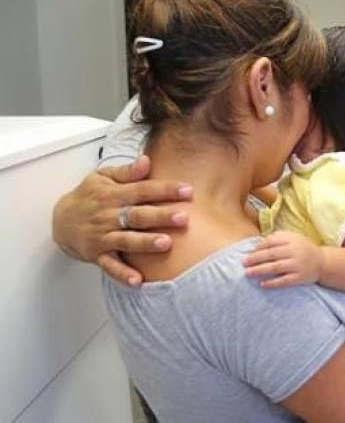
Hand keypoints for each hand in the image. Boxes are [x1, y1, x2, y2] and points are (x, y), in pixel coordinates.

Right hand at [51, 155, 192, 285]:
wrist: (60, 219)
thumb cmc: (89, 195)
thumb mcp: (103, 176)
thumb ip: (127, 171)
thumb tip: (147, 160)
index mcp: (114, 194)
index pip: (143, 190)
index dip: (165, 190)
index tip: (188, 191)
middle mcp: (109, 215)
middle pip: (138, 215)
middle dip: (161, 216)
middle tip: (184, 217)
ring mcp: (103, 236)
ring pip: (126, 240)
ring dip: (146, 243)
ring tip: (166, 243)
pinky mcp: (97, 254)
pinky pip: (111, 266)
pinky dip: (123, 274)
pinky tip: (138, 281)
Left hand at [244, 230, 322, 288]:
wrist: (323, 263)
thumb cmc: (303, 249)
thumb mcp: (293, 238)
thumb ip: (277, 238)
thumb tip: (258, 244)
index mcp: (292, 240)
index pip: (271, 242)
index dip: (258, 247)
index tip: (248, 253)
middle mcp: (294, 252)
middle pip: (271, 254)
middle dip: (255, 259)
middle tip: (243, 263)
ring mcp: (297, 265)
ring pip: (275, 267)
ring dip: (260, 270)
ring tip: (248, 273)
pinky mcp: (299, 277)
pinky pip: (284, 281)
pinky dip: (272, 283)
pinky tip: (262, 284)